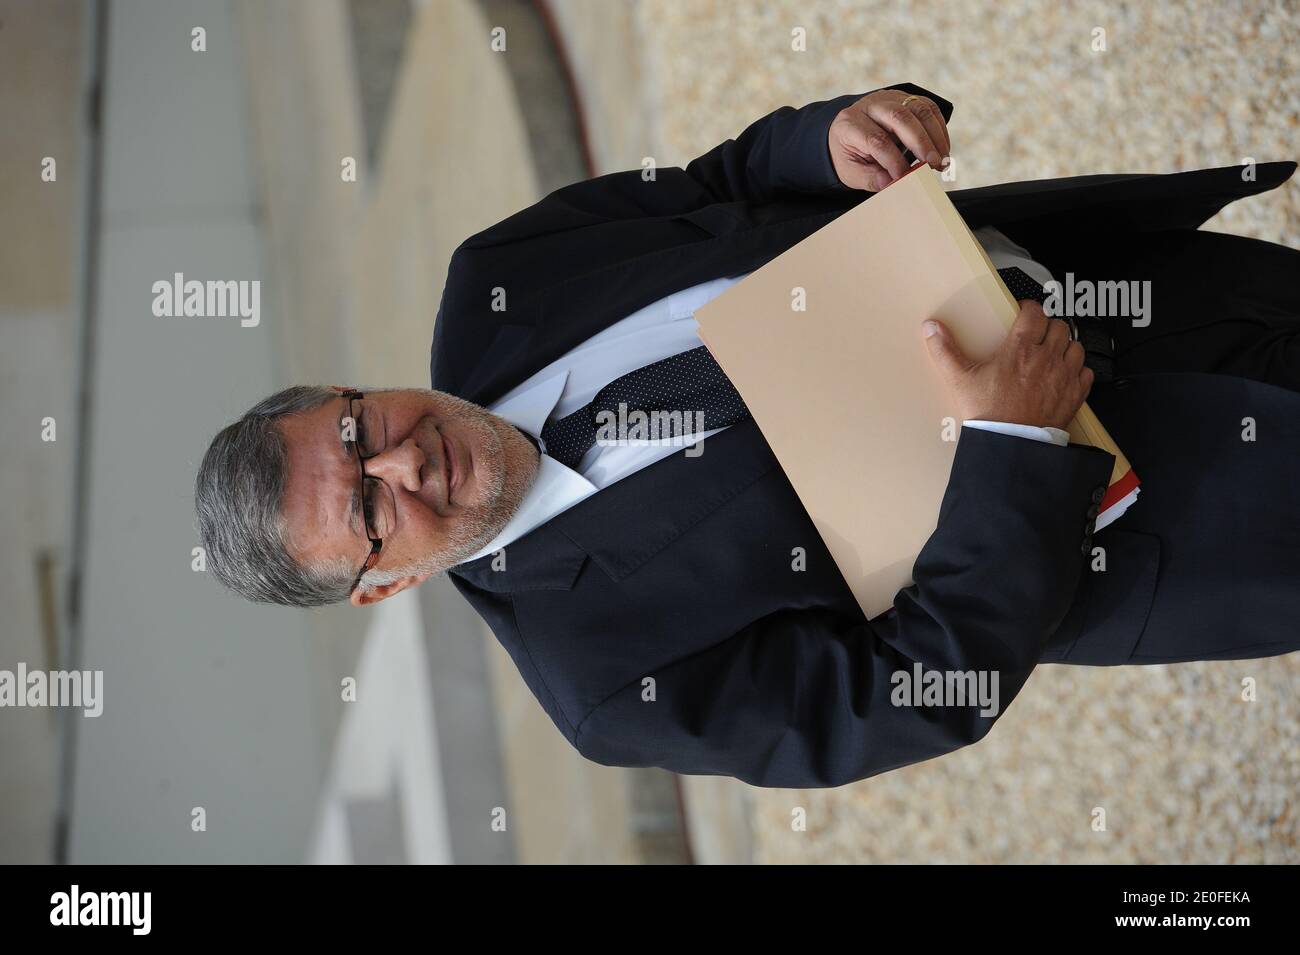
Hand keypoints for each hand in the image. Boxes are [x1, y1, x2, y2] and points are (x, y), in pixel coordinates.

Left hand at [828, 90, 949, 191]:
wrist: (849, 134)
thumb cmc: (850, 155)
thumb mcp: (851, 171)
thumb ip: (871, 178)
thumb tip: (893, 185)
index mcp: (850, 124)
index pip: (876, 140)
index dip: (894, 161)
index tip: (906, 179)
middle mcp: (869, 105)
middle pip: (899, 117)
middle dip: (920, 143)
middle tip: (934, 164)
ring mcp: (890, 98)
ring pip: (918, 108)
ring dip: (935, 136)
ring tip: (943, 161)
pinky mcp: (906, 98)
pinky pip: (929, 107)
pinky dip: (939, 128)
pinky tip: (943, 148)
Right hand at [923, 301, 1093, 430]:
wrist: (1009, 445)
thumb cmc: (989, 414)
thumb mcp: (960, 380)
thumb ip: (945, 351)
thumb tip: (932, 329)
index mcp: (1020, 349)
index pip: (1035, 312)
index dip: (1030, 309)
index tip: (1023, 314)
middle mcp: (1046, 359)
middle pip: (1058, 326)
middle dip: (1048, 327)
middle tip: (1037, 335)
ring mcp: (1064, 376)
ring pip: (1076, 346)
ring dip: (1065, 346)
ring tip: (1052, 353)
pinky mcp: (1074, 395)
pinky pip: (1086, 372)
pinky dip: (1078, 370)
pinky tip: (1064, 375)